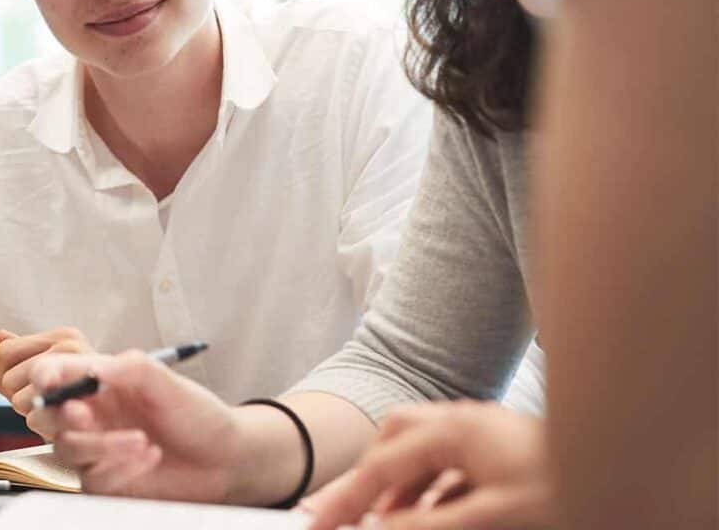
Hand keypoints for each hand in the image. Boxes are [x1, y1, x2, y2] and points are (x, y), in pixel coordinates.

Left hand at [0, 326, 92, 431]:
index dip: (5, 373)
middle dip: (15, 394)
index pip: (5, 351)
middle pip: (6, 377)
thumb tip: (0, 336)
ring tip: (53, 411)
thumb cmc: (88, 395)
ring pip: (18, 401)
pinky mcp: (79, 410)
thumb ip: (26, 350)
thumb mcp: (56, 366)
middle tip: (40, 401)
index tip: (22, 385)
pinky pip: (35, 420)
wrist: (129, 424)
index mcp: (65, 337)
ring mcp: (77, 379)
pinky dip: (41, 426)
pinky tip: (59, 423)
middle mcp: (72, 350)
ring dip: (29, 412)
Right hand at [26, 351, 240, 502]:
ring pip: (67, 449)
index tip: (50, 381)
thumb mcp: (167, 381)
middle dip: (60, 415)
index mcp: (100, 383)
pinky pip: (92, 479)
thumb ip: (132, 367)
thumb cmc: (197, 415)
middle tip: (84, 415)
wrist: (224, 458)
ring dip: (101, 445)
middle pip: (46, 415)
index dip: (44, 376)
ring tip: (142, 440)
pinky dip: (119, 468)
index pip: (55, 374)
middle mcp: (92, 415)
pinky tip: (149, 457)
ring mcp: (96, 449)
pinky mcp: (105, 481)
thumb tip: (95, 369)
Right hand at [302, 402, 554, 529]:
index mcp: (453, 432)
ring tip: (389, 521)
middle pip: (394, 438)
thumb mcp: (492, 515)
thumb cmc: (566, 485)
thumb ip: (430, 523)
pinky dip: (432, 487)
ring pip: (421, 448)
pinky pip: (450, 462)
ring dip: (400, 485)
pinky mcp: (501, 446)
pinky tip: (434, 516)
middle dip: (368, 477)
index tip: (315, 525)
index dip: (347, 500)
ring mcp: (482, 430)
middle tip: (348, 514)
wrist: (626, 463)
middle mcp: (462, 421)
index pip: (382, 467)